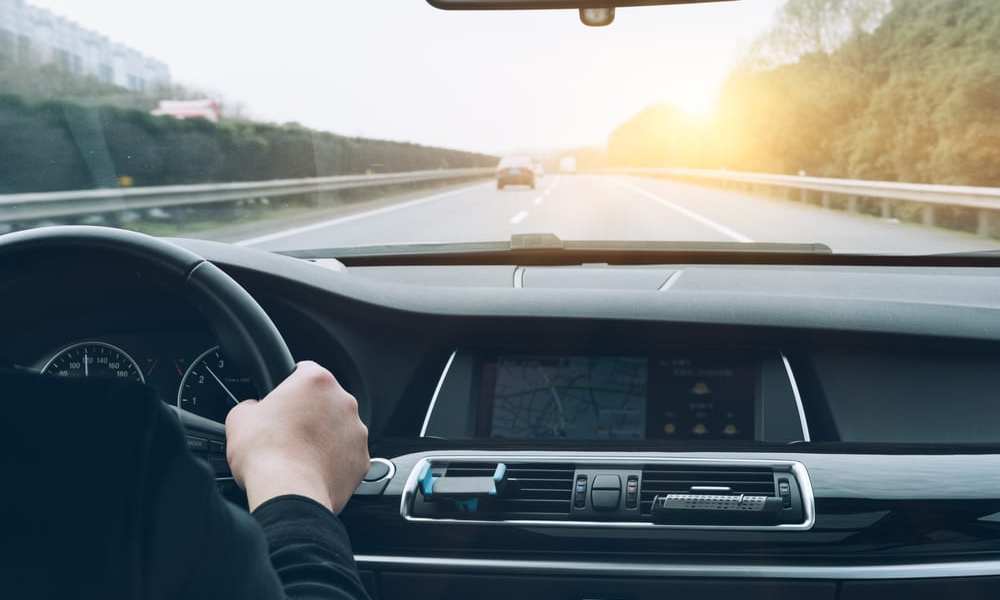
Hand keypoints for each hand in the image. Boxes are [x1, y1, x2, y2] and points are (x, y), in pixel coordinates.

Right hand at [225, 361, 369, 512]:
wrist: (289, 493)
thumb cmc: (266, 453)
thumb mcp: (240, 417)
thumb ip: (250, 404)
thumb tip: (253, 410)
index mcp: (316, 381)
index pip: (305, 370)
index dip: (289, 385)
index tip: (281, 399)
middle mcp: (344, 402)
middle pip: (325, 400)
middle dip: (309, 413)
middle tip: (286, 431)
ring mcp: (357, 431)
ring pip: (339, 428)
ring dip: (323, 437)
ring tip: (299, 454)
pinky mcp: (361, 459)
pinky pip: (347, 455)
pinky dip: (334, 461)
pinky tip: (313, 470)